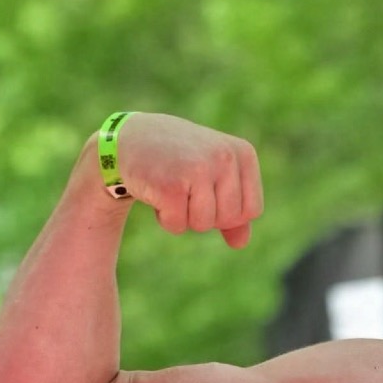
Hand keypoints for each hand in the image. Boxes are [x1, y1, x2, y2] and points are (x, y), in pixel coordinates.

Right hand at [101, 113, 263, 247]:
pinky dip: (165, 218)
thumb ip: (234, 210)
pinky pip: (177, 226)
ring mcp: (197, 169)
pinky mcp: (169, 185)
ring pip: (203, 225)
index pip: (252, 210)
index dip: (228, 211)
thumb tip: (240, 244)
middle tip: (186, 187)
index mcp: (242, 153)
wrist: (129, 138)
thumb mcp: (214, 176)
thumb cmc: (180, 160)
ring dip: (184, 217)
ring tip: (172, 188)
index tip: (207, 188)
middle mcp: (224, 157)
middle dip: (206, 215)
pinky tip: (157, 192)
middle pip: (229, 219)